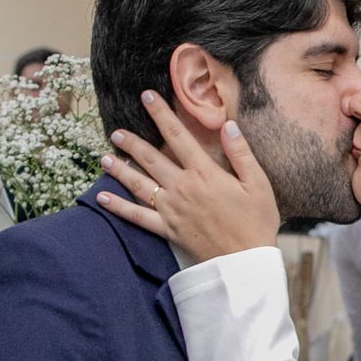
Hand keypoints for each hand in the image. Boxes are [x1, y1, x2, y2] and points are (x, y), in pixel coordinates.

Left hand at [95, 90, 280, 260]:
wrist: (245, 263)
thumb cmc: (256, 222)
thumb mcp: (258, 184)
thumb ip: (241, 152)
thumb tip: (228, 124)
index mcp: (205, 173)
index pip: (177, 135)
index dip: (161, 114)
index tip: (147, 97)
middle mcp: (183, 188)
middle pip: (151, 158)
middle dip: (132, 142)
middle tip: (116, 131)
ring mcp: (172, 210)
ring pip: (140, 184)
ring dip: (121, 169)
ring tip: (104, 158)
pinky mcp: (167, 230)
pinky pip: (138, 217)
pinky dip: (119, 207)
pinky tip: (103, 198)